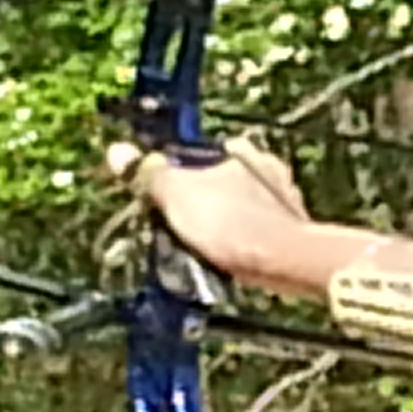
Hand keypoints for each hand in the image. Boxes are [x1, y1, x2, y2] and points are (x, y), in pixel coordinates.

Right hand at [108, 135, 310, 284]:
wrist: (285, 262)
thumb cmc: (230, 222)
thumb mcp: (177, 195)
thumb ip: (149, 174)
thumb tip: (117, 152)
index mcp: (241, 150)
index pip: (202, 154)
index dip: (181, 176)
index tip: (168, 200)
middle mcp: (268, 167)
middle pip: (223, 181)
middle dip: (205, 202)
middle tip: (184, 228)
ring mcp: (286, 199)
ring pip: (243, 207)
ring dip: (226, 224)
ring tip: (206, 249)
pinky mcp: (295, 230)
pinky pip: (259, 231)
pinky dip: (245, 242)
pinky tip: (232, 259)